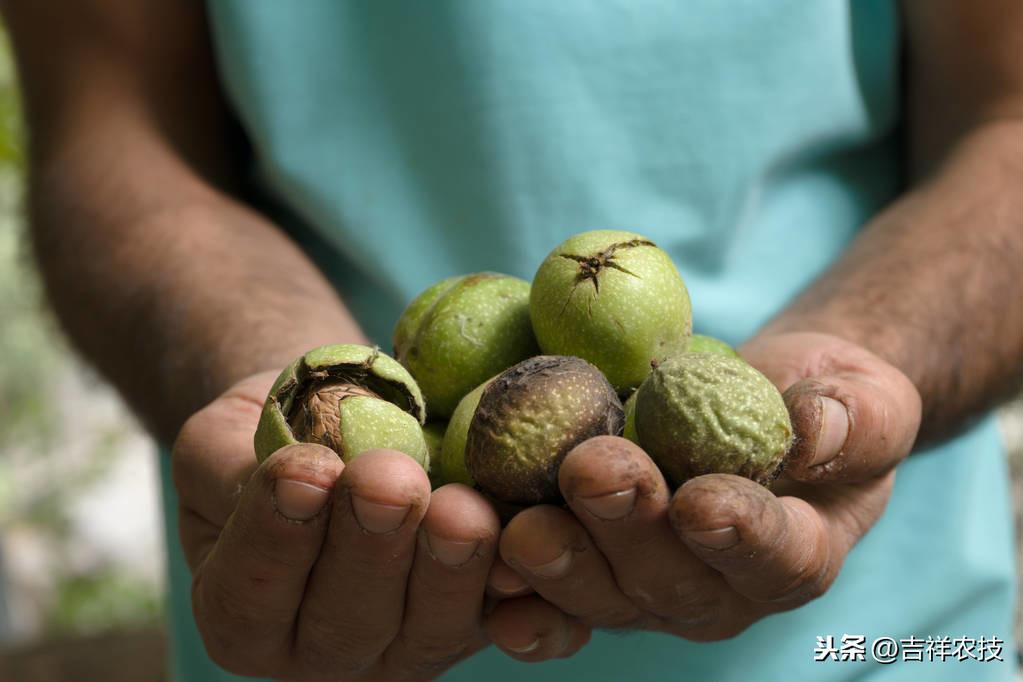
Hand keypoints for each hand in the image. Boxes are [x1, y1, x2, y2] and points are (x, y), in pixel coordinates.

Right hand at [172, 371, 587, 679]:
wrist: (348, 425)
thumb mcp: (225, 437)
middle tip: (389, 481)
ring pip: (434, 629)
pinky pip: (514, 624)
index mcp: (245, 612)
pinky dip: (528, 597)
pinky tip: (533, 549)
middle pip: (348, 624)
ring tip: (462, 509)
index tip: (305, 467)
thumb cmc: (279, 431)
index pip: (250, 592)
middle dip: (372, 549)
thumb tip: (303, 468)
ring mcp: (410, 646)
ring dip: (452, 569)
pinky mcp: (481, 623)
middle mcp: (324, 648)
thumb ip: (235, 462)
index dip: (278, 533)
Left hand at [485, 332, 920, 644]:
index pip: (775, 553)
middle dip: (626, 528)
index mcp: (794, 554)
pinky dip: (517, 595)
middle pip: (669, 578)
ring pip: (600, 593)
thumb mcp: (862, 399)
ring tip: (520, 524)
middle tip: (592, 472)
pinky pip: (550, 598)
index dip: (739, 533)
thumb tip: (814, 429)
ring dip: (558, 561)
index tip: (702, 500)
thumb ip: (852, 421)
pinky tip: (485, 577)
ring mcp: (646, 591)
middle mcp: (717, 591)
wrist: (762, 408)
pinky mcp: (590, 575)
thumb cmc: (821, 401)